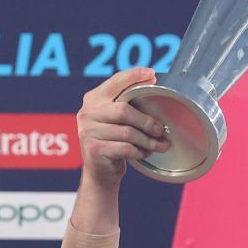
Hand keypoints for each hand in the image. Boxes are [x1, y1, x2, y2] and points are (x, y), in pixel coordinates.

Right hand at [76, 67, 167, 188]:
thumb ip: (127, 105)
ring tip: (158, 145)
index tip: (152, 74)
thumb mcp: (117, 120)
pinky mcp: (93, 150)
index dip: (133, 76)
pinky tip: (143, 154)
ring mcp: (87, 132)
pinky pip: (125, 148)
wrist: (100, 173)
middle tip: (160, 130)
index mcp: (93, 99)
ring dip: (147, 141)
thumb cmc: (113, 142)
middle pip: (124, 110)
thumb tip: (154, 87)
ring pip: (127, 132)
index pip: (115, 82)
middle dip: (147, 121)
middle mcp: (86, 113)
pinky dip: (139, 152)